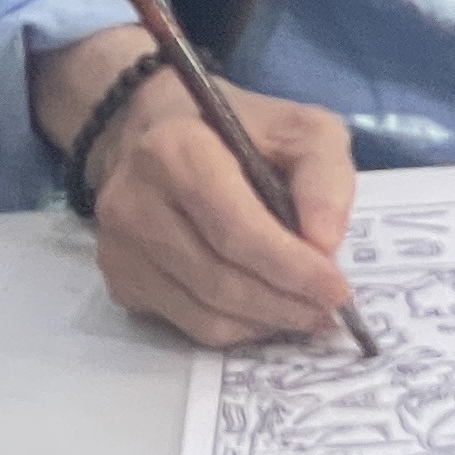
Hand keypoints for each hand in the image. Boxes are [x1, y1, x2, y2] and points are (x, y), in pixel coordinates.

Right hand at [31, 25, 356, 351]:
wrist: (158, 129)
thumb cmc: (241, 128)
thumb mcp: (301, 128)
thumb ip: (324, 175)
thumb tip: (324, 243)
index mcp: (176, 152)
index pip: (237, 229)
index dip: (291, 267)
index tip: (337, 291)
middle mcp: (134, 203)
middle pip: (219, 279)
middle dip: (284, 304)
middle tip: (331, 313)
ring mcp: (118, 246)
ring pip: (201, 311)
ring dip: (263, 322)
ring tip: (307, 314)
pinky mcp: (118, 277)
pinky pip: (184, 321)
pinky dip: (233, 326)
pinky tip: (265, 310)